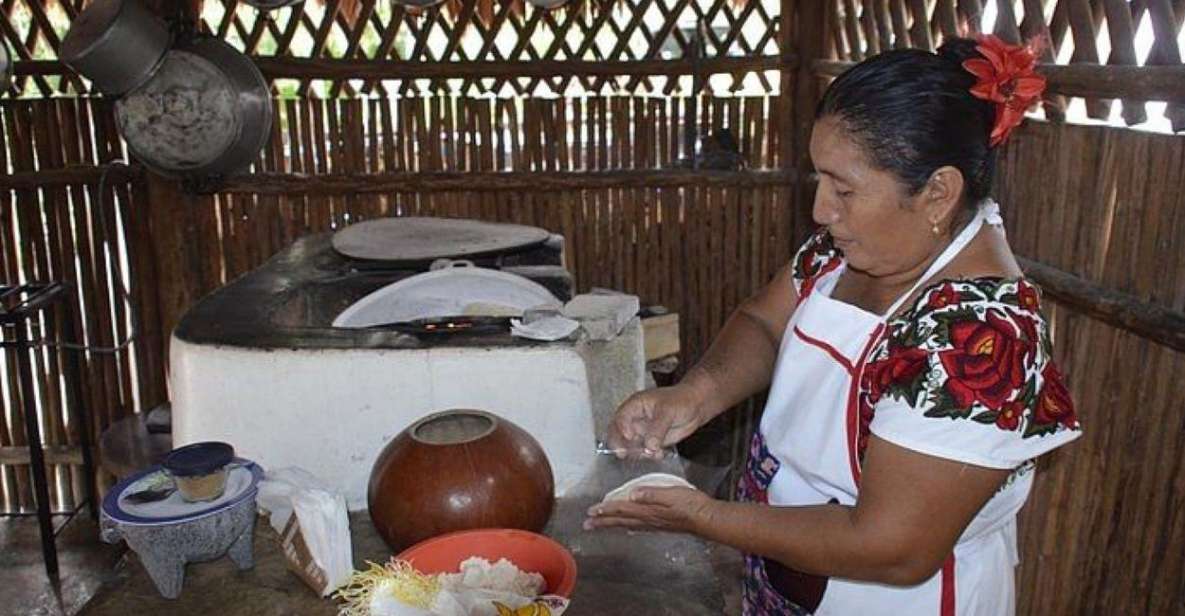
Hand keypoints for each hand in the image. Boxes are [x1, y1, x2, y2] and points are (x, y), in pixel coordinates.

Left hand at [582, 486, 718, 533]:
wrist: (706, 519)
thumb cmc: (691, 504)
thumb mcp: (672, 493)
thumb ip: (652, 493)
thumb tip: (633, 493)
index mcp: (647, 509)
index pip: (621, 508)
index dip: (605, 509)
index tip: (590, 512)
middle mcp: (647, 519)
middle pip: (620, 520)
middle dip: (602, 522)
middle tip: (586, 524)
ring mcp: (654, 524)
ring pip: (627, 524)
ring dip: (611, 524)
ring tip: (599, 526)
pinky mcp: (660, 525)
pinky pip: (637, 527)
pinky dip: (627, 526)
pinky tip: (626, 527)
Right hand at [607, 384, 705, 457]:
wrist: (696, 407)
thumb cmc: (680, 400)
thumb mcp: (668, 411)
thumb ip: (657, 429)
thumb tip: (649, 446)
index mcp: (635, 405)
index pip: (621, 417)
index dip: (622, 428)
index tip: (630, 437)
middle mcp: (635, 419)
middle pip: (619, 433)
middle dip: (620, 444)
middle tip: (623, 454)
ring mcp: (643, 431)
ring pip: (631, 445)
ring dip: (636, 452)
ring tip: (649, 454)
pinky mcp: (651, 441)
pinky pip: (645, 451)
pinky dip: (649, 455)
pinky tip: (659, 454)